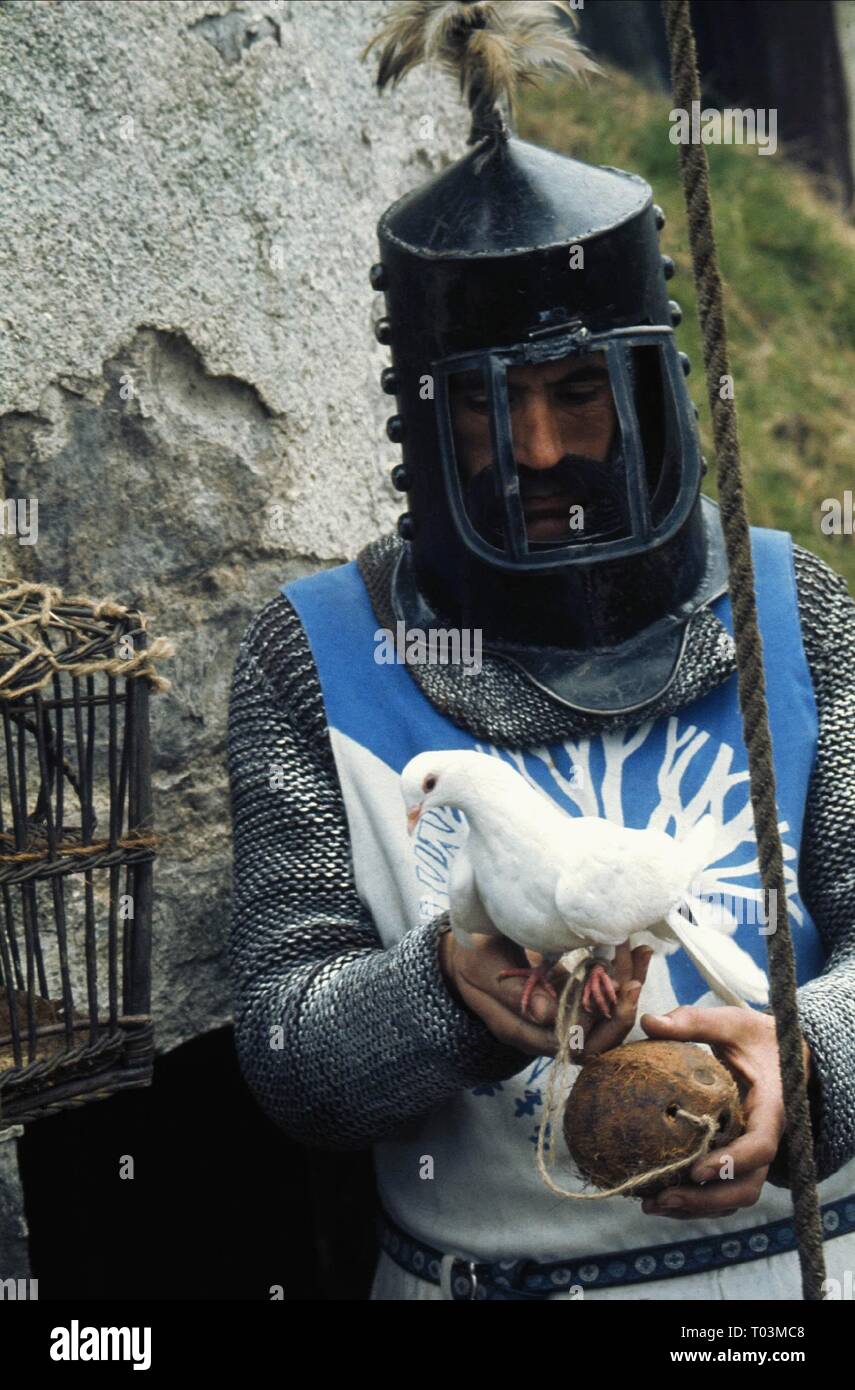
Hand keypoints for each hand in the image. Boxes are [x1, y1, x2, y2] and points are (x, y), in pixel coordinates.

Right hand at [438, 929, 652, 1059]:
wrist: (461, 951)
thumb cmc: (469, 958)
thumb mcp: (484, 970)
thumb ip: (514, 994)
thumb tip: (549, 1014)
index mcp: (524, 1032)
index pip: (575, 1046)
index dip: (603, 1024)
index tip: (620, 989)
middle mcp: (547, 1029)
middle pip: (597, 1036)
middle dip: (623, 1007)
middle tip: (635, 972)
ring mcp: (558, 1012)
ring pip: (602, 1013)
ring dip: (626, 985)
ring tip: (640, 952)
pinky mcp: (565, 994)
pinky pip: (597, 992)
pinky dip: (617, 973)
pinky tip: (631, 948)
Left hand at [638, 1005, 812, 1219]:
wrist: (781, 1056)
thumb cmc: (755, 1038)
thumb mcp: (731, 1023)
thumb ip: (694, 1022)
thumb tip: (649, 1022)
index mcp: (772, 1110)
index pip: (760, 1147)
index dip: (731, 1164)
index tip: (696, 1170)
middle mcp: (766, 1140)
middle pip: (746, 1187)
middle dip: (706, 1200)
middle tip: (663, 1198)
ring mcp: (754, 1157)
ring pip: (733, 1197)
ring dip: (696, 1207)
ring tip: (652, 1205)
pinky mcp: (739, 1162)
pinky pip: (722, 1190)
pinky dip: (695, 1200)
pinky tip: (657, 1196)